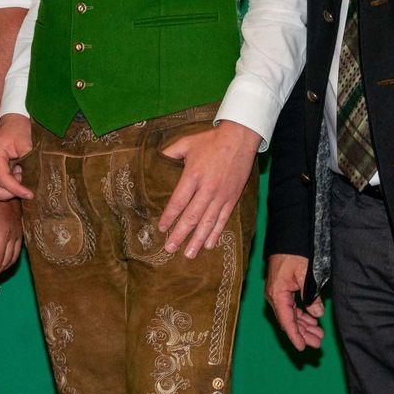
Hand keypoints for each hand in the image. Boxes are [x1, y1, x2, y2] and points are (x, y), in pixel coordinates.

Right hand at [0, 113, 34, 200]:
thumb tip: (32, 183)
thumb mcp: (26, 145)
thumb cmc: (19, 128)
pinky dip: (10, 185)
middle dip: (10, 193)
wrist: (13, 119)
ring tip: (21, 174)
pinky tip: (18, 173)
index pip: (3, 181)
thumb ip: (27, 165)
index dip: (18, 190)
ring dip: (10, 189)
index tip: (31, 194)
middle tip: (23, 183)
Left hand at [156, 119, 260, 259]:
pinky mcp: (232, 198)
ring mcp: (222, 196)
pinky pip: (223, 220)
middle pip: (192, 217)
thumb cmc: (210, 141)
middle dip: (180, 234)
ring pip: (208, 223)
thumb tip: (153, 161)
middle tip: (170, 249)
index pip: (178, 202)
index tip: (161, 228)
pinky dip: (216, 233)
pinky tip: (209, 245)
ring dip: (197, 240)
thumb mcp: (186, 143)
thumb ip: (169, 154)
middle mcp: (208, 189)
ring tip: (188, 254)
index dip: (169, 217)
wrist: (239, 139)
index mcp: (193, 176)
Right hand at [264, 253, 324, 350]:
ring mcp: (278, 294)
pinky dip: (302, 316)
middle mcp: (275, 296)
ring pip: (290, 316)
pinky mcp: (282, 291)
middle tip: (317, 343)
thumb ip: (311, 296)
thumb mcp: (305, 274)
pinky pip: (291, 308)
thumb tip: (317, 314)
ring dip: (304, 326)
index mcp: (277, 294)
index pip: (285, 320)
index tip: (302, 347)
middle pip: (288, 321)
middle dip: (302, 333)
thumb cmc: (293, 255)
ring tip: (318, 334)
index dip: (294, 335)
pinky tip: (312, 320)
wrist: (286, 240)